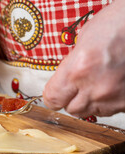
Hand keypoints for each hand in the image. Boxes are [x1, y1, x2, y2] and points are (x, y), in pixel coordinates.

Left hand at [43, 1, 124, 117]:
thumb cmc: (120, 23)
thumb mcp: (85, 40)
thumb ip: (71, 65)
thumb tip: (65, 79)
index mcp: (78, 70)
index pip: (53, 99)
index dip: (53, 96)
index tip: (56, 92)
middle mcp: (96, 88)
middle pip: (72, 109)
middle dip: (72, 99)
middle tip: (78, 86)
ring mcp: (115, 97)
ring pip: (92, 112)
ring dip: (90, 102)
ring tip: (98, 84)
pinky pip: (112, 110)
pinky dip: (110, 102)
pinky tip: (114, 85)